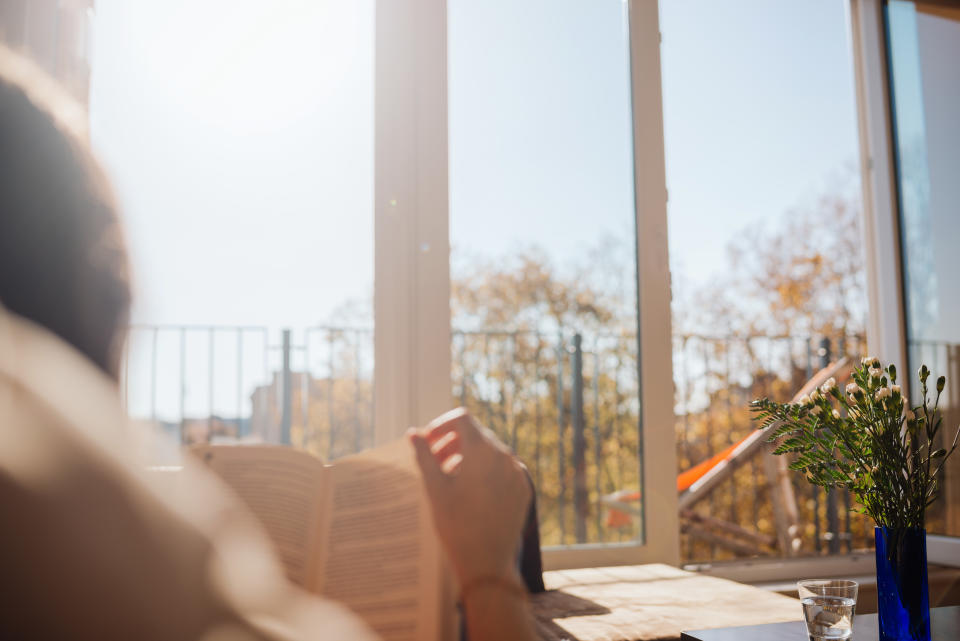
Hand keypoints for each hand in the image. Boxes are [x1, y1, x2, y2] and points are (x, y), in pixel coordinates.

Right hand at [409, 408, 531, 586]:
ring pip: (490, 452)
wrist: (487, 563)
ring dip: (468, 457)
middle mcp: (504, 456)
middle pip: (476, 435)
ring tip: (450, 477)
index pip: (462, 418)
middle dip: (452, 442)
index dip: (442, 425)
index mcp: (482, 451)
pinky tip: (471, 491)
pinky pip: (503, 469)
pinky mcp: (523, 489)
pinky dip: (486, 471)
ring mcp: (517, 472)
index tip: (428, 441)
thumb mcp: (435, 488)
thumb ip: (424, 455)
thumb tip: (413, 433)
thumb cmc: (456, 525)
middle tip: (434, 460)